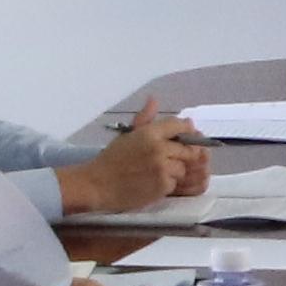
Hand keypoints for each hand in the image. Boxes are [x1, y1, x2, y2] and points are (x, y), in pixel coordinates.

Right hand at [68, 102, 201, 216]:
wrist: (97, 185)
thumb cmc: (112, 159)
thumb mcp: (127, 134)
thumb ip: (144, 118)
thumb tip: (154, 99)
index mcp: (150, 132)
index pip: (179, 125)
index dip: (186, 130)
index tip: (185, 135)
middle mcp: (159, 148)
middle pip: (188, 148)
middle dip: (181, 154)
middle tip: (168, 159)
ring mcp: (162, 167)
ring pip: (182, 167)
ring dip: (174, 171)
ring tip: (156, 172)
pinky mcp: (163, 185)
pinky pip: (175, 183)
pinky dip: (167, 185)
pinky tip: (151, 183)